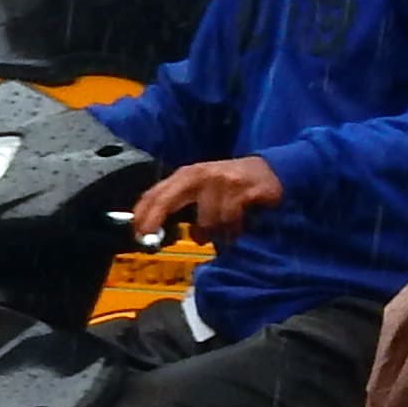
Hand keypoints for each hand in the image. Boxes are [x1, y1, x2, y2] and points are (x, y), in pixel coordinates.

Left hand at [128, 155, 284, 242]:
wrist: (271, 171)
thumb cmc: (231, 186)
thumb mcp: (203, 190)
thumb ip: (181, 206)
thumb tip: (156, 231)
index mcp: (187, 176)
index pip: (157, 192)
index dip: (143, 212)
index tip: (136, 231)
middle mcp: (201, 175)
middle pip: (168, 197)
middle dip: (155, 217)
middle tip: (148, 235)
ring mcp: (222, 181)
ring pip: (205, 220)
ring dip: (214, 233)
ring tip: (224, 231)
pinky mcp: (243, 190)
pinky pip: (230, 220)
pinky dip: (234, 230)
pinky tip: (239, 226)